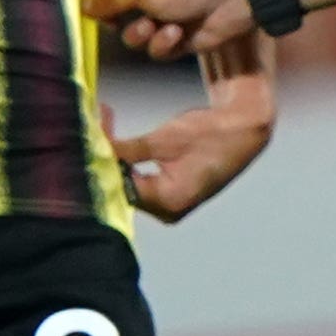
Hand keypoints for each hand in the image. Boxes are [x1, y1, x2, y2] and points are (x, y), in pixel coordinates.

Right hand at [86, 0, 249, 59]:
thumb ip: (110, 0)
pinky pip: (157, 49)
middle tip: (117, 22)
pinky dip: (163, 44)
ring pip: (134, 36)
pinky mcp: (179, 38)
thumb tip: (82, 5)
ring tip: (154, 28)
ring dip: (139, 35)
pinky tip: (176, 35)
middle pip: (114, 11)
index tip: (87, 8)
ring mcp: (164, 15)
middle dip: (115, 21)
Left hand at [107, 94, 269, 220]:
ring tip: (105, 125)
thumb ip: (127, 149)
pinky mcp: (169, 198)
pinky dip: (127, 162)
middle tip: (96, 123)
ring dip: (115, 157)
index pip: (121, 184)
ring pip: (128, 184)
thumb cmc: (209, 134)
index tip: (93, 130)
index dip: (103, 157)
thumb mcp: (164, 139)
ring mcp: (169, 208)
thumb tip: (94, 148)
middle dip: (107, 155)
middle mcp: (168, 212)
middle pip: (122, 187)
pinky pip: (138, 182)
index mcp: (169, 201)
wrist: (242, 131)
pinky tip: (116, 140)